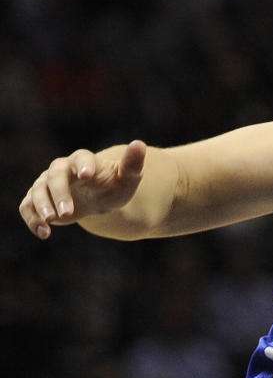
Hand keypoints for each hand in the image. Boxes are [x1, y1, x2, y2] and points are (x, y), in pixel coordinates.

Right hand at [20, 141, 147, 237]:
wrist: (98, 198)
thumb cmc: (113, 186)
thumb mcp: (127, 179)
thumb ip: (133, 164)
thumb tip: (139, 144)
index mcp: (83, 161)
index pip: (81, 159)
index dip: (83, 166)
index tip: (87, 176)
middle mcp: (61, 169)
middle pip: (55, 176)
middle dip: (59, 193)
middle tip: (67, 212)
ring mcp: (47, 184)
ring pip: (38, 191)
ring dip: (42, 206)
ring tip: (51, 222)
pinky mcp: (39, 200)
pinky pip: (28, 206)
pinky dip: (32, 219)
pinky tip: (43, 233)